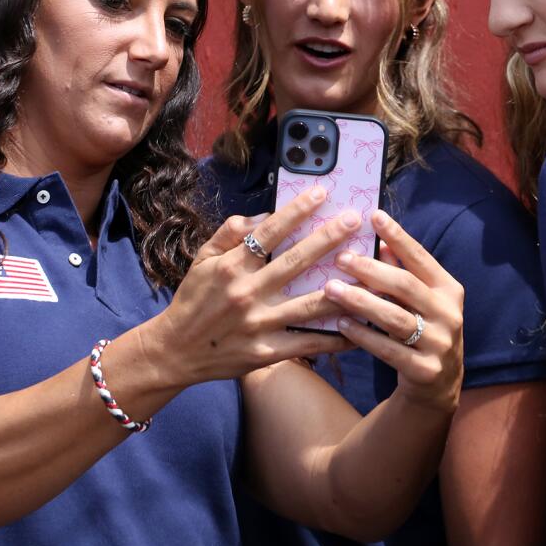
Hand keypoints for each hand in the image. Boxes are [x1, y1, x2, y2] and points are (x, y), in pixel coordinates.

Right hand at [145, 187, 363, 386]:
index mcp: (232, 266)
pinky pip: (309, 344)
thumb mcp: (202, 259)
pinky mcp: (268, 352)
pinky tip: (360, 329)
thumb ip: (229, 233)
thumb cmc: (193, 300)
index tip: (321, 194)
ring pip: (310, 305)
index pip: (269, 232)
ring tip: (371, 273)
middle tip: (355, 220)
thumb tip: (263, 216)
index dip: (296, 211)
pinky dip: (336, 338)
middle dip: (328, 238)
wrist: (175, 351)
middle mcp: (247, 293)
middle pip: (296, 262)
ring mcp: (259, 324)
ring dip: (343, 288)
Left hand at [323, 209, 464, 413]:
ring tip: (331, 289)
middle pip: (405, 286)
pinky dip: (362, 335)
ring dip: (360, 301)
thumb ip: (403, 272)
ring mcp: (439, 344)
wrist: (438, 386)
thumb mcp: (421, 301)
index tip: (374, 216)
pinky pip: (387, 349)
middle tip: (340, 258)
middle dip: (371, 269)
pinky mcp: (424, 370)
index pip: (421, 258)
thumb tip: (379, 240)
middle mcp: (449, 315)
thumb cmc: (423, 331)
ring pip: (394, 317)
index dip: (398, 236)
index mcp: (449, 290)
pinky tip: (341, 322)